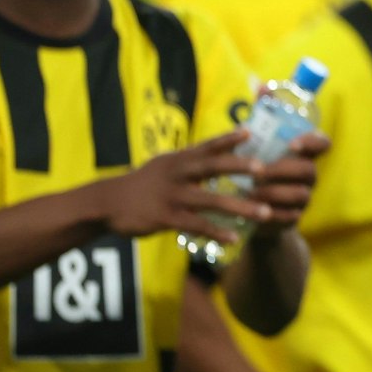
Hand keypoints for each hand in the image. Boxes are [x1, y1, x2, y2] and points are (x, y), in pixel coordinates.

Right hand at [95, 131, 266, 245]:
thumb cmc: (141, 185)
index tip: (250, 133)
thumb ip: (189, 160)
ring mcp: (171, 195)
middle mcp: (176, 173)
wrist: (106, 203)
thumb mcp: (163, 166)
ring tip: (265, 213)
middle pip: (211, 166)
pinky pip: (196, 225)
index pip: (206, 146)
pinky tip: (234, 239)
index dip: (228, 139)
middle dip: (238, 166)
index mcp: (177, 160)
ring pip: (210, 200)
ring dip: (240, 207)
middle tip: (264, 169)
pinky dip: (217, 232)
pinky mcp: (165, 217)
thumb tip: (218, 151)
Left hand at [247, 132, 329, 239]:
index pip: (322, 143)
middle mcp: (309, 175)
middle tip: (259, 173)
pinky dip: (272, 213)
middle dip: (282, 170)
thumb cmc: (257, 175)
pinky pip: (290, 216)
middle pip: (308, 169)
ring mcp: (304, 196)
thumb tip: (245, 121)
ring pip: (300, 193)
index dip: (312, 142)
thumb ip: (254, 138)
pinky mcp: (295, 217)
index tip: (292, 145)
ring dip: (274, 192)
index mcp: (302, 155)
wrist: (256, 211)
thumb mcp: (255, 155)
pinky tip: (255, 210)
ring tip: (252, 193)